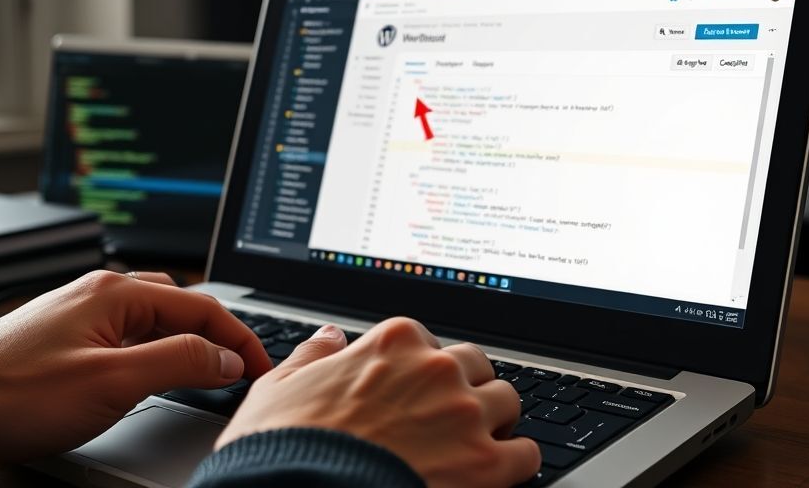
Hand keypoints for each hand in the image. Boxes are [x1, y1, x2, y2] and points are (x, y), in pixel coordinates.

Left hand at [0, 270, 270, 477]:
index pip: (202, 306)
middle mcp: (99, 294)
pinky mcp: (65, 341)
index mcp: (115, 292)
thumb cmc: (11, 395)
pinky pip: (126, 337)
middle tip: (240, 371)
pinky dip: (154, 353)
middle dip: (216, 336)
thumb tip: (225, 358)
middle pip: (180, 307)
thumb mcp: (112, 382)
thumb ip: (178, 363)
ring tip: (207, 373)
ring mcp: (80, 315)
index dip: (240, 339)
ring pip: (153, 321)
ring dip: (185, 344)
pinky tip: (154, 375)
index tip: (261, 368)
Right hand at [218, 318, 539, 487]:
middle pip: (476, 366)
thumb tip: (329, 337)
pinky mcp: (485, 464)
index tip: (413, 393)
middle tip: (444, 418)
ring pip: (509, 401)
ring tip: (471, 444)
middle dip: (465, 388)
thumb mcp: (281, 385)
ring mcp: (464, 414)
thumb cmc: (285, 444)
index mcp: (394, 340)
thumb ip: (314, 354)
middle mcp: (436, 368)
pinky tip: (496, 472)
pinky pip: (527, 453)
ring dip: (494, 421)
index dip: (422, 372)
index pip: (431, 343)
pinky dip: (516, 462)